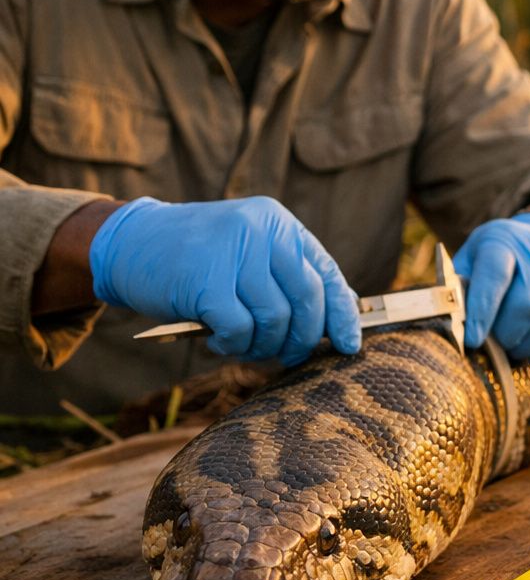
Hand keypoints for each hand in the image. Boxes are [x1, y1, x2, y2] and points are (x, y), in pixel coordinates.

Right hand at [88, 196, 359, 365]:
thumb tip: (335, 324)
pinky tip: (218, 340)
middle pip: (307, 300)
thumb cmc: (194, 258)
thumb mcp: (247, 254)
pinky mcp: (206, 280)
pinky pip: (240, 330)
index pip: (327, 273)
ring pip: (275, 319)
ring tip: (240, 344)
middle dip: (302, 338)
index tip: (351, 345)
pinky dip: (233, 345)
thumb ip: (285, 279)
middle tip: (286, 355)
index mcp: (278, 224)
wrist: (127, 243)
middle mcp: (261, 231)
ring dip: (261, 345)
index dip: (343, 314)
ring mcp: (234, 253)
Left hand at [453, 214, 529, 362]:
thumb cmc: (496, 260)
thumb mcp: (472, 260)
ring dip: (526, 348)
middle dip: (506, 336)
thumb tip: (451, 326)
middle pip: (527, 306)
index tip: (473, 341)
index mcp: (504, 243)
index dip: (484, 312)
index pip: (495, 277)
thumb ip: (460, 289)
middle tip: (494, 347)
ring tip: (512, 348)